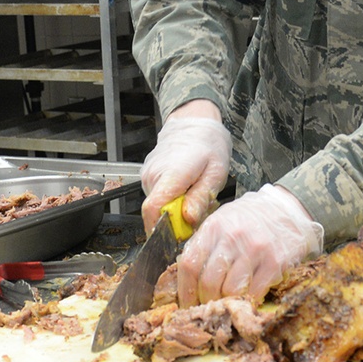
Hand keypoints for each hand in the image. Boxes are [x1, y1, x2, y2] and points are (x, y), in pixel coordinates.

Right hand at [140, 106, 231, 233]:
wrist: (194, 123)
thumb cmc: (208, 145)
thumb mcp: (215, 173)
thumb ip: (200, 198)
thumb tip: (187, 220)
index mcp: (171, 174)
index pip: (153, 209)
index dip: (161, 230)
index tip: (177, 237)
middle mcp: (154, 175)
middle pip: (156, 212)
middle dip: (176, 221)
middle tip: (197, 212)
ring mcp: (148, 175)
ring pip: (157, 205)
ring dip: (175, 210)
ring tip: (193, 195)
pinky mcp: (148, 176)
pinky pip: (157, 197)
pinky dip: (171, 200)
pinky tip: (185, 190)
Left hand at [177, 185, 323, 305]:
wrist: (289, 208)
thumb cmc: (251, 217)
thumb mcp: (223, 219)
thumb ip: (204, 243)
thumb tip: (184, 275)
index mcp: (214, 226)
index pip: (189, 264)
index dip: (185, 290)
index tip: (187, 302)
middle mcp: (233, 237)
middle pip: (208, 282)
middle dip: (206, 301)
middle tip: (209, 306)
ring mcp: (255, 250)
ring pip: (230, 291)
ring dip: (226, 302)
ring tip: (228, 302)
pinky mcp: (275, 262)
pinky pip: (254, 292)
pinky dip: (247, 300)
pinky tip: (247, 297)